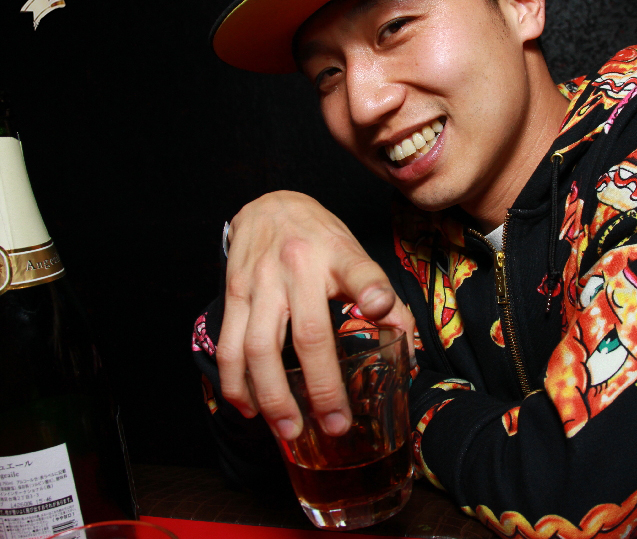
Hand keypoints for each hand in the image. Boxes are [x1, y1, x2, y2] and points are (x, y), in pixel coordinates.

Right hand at [216, 191, 413, 440]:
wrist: (269, 205)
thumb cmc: (321, 240)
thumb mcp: (355, 255)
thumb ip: (382, 297)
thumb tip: (407, 351)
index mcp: (338, 255)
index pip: (359, 270)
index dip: (371, 290)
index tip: (377, 307)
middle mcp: (298, 268)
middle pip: (308, 333)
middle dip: (322, 386)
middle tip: (334, 425)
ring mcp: (260, 282)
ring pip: (258, 348)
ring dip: (273, 397)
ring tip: (290, 431)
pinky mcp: (233, 293)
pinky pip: (228, 346)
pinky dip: (235, 383)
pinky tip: (249, 408)